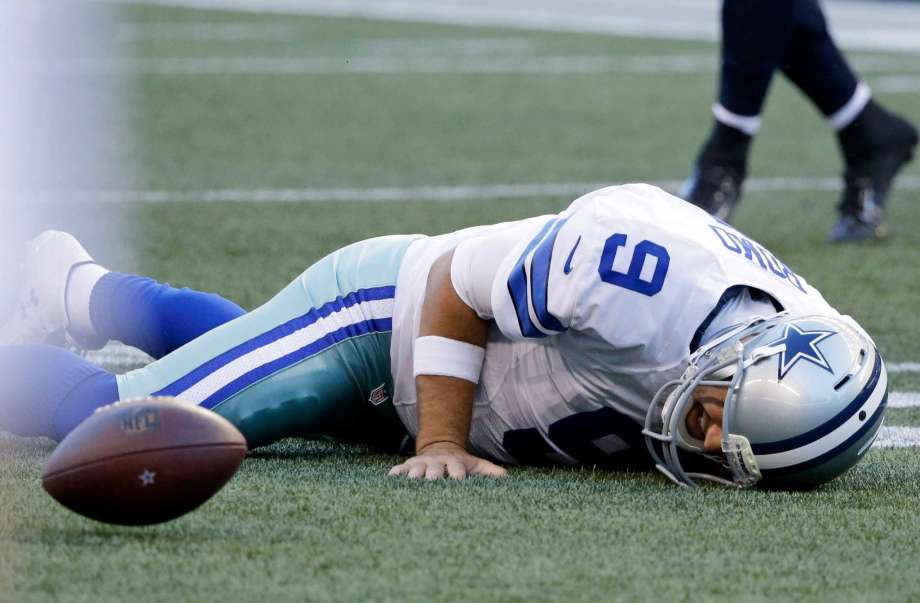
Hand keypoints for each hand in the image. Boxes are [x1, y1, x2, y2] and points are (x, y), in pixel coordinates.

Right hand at [388, 442, 507, 479]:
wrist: (441, 447)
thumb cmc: (461, 463)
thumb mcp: (477, 464)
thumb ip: (490, 472)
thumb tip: (506, 478)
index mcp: (454, 463)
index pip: (456, 469)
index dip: (457, 475)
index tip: (459, 481)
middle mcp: (437, 463)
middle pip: (434, 471)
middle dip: (433, 477)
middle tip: (432, 485)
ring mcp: (422, 464)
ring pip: (416, 470)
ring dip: (414, 476)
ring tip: (411, 483)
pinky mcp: (409, 466)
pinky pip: (400, 469)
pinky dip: (396, 474)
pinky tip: (391, 478)